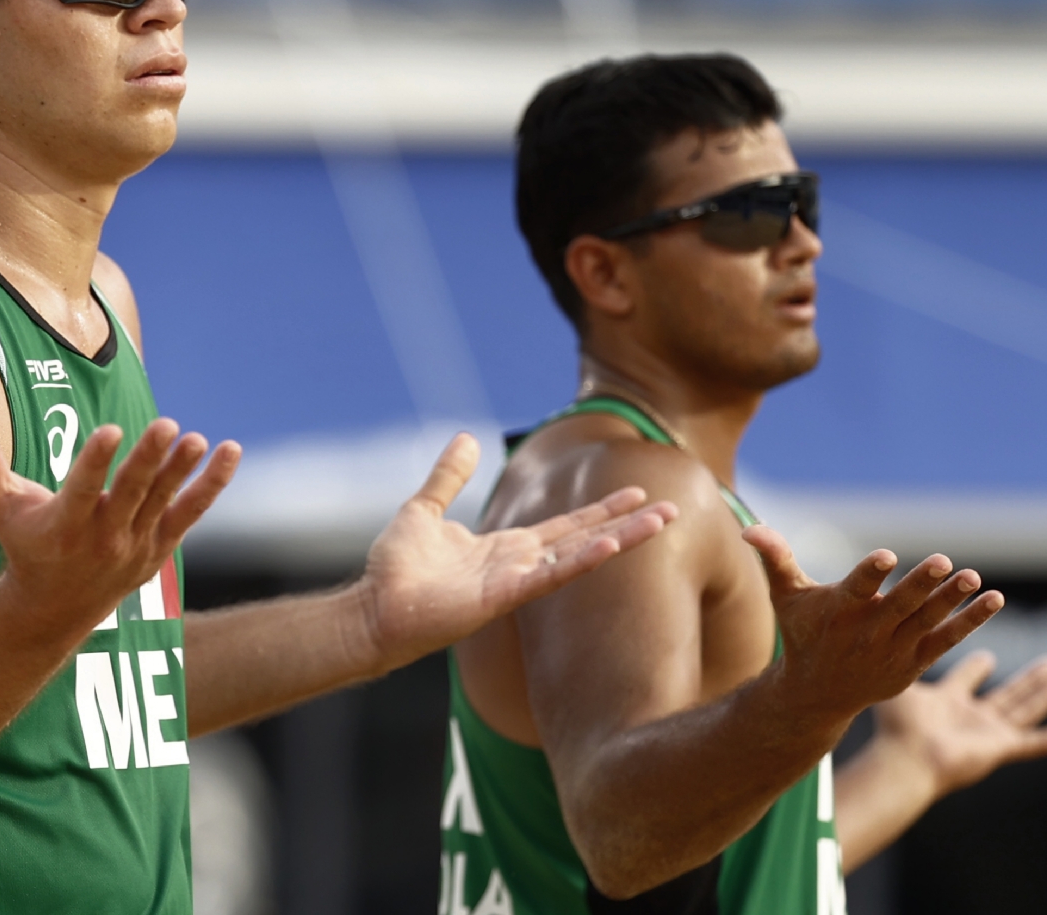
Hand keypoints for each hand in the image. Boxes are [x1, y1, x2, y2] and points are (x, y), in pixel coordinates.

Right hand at [0, 410, 239, 634]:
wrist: (54, 609)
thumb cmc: (24, 544)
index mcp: (61, 525)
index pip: (81, 490)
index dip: (96, 461)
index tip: (110, 430)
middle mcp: (101, 538)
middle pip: (129, 494)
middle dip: (147, 461)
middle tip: (167, 424)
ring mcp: (134, 546)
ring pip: (162, 502)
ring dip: (182, 471)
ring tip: (198, 439)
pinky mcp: (159, 548)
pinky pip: (190, 512)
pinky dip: (210, 485)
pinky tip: (229, 452)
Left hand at [358, 433, 676, 669]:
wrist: (374, 609)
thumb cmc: (395, 570)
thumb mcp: (424, 510)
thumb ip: (447, 477)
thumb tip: (464, 438)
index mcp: (506, 547)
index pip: (566, 525)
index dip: (602, 510)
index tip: (638, 492)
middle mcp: (520, 565)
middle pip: (586, 538)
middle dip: (628, 524)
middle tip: (672, 509)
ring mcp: (516, 582)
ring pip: (580, 556)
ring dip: (621, 540)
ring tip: (660, 523)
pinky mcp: (503, 598)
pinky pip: (550, 577)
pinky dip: (581, 562)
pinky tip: (610, 547)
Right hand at [743, 526, 1003, 719]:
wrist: (817, 694)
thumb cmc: (801, 634)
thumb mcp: (785, 597)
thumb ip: (775, 558)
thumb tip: (748, 527)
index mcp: (837, 612)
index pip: (855, 589)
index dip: (869, 573)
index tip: (885, 556)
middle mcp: (866, 633)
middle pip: (898, 606)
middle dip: (921, 585)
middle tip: (943, 561)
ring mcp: (893, 651)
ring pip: (927, 622)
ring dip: (951, 601)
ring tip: (973, 578)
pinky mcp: (913, 663)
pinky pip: (945, 641)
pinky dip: (969, 622)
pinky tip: (993, 600)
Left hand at [873, 651, 1046, 798]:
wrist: (906, 757)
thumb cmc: (894, 724)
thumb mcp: (900, 682)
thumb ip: (897, 656)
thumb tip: (881, 625)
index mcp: (945, 702)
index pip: (964, 680)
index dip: (975, 667)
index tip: (986, 655)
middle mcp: (970, 718)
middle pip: (1004, 695)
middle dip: (1025, 679)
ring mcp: (988, 734)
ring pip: (1026, 710)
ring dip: (1045, 695)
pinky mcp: (1002, 749)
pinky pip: (1040, 743)